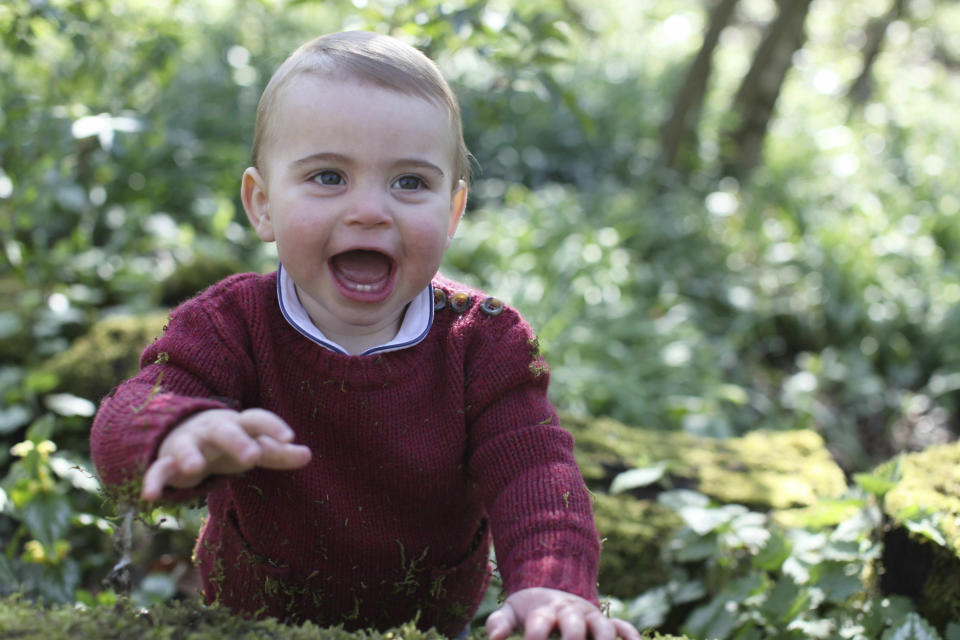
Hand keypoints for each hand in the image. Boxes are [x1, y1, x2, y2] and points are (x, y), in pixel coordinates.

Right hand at [141, 408, 311, 500]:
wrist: (179, 433)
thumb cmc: (226, 444)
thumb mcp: (252, 446)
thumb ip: (278, 453)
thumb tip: (309, 455)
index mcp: (237, 425)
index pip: (256, 419)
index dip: (272, 426)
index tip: (289, 437)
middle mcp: (212, 431)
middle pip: (225, 431)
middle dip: (237, 441)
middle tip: (252, 456)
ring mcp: (188, 444)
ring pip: (187, 447)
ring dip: (190, 456)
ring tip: (195, 469)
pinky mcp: (166, 462)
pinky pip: (157, 470)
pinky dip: (153, 482)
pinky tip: (150, 497)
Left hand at [486, 588, 639, 639]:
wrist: (553, 590)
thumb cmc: (529, 611)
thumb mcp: (510, 612)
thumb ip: (499, 624)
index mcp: (545, 610)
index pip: (540, 623)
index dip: (535, 637)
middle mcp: (571, 612)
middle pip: (574, 625)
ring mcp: (592, 617)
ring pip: (604, 628)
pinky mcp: (608, 623)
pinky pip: (625, 629)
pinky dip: (632, 637)